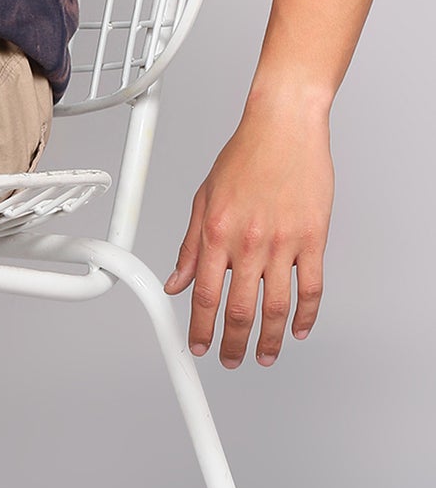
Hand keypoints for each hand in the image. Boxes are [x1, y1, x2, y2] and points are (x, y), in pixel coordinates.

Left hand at [162, 95, 332, 366]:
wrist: (284, 127)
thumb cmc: (245, 157)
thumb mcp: (204, 199)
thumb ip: (190, 246)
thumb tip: (175, 282)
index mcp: (217, 233)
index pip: (205, 294)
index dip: (200, 328)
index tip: (199, 346)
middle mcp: (248, 241)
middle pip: (239, 308)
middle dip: (232, 343)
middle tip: (230, 360)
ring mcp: (283, 242)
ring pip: (276, 306)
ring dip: (270, 339)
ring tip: (265, 355)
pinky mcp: (313, 238)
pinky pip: (311, 287)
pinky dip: (306, 314)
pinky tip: (298, 329)